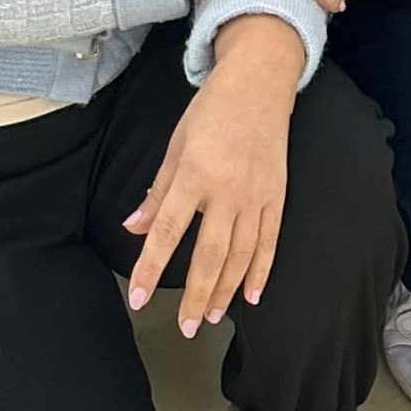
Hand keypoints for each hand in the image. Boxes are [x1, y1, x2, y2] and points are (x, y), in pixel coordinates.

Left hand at [124, 15, 301, 333]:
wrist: (259, 83)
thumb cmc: (211, 110)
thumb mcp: (176, 144)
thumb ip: (158, 191)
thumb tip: (134, 228)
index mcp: (195, 173)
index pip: (168, 230)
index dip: (151, 267)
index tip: (139, 298)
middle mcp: (227, 189)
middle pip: (209, 254)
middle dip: (195, 295)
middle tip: (185, 327)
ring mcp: (256, 195)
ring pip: (241, 255)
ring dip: (225, 290)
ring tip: (211, 317)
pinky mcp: (276, 195)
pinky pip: (269, 242)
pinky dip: (261, 271)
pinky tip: (251, 295)